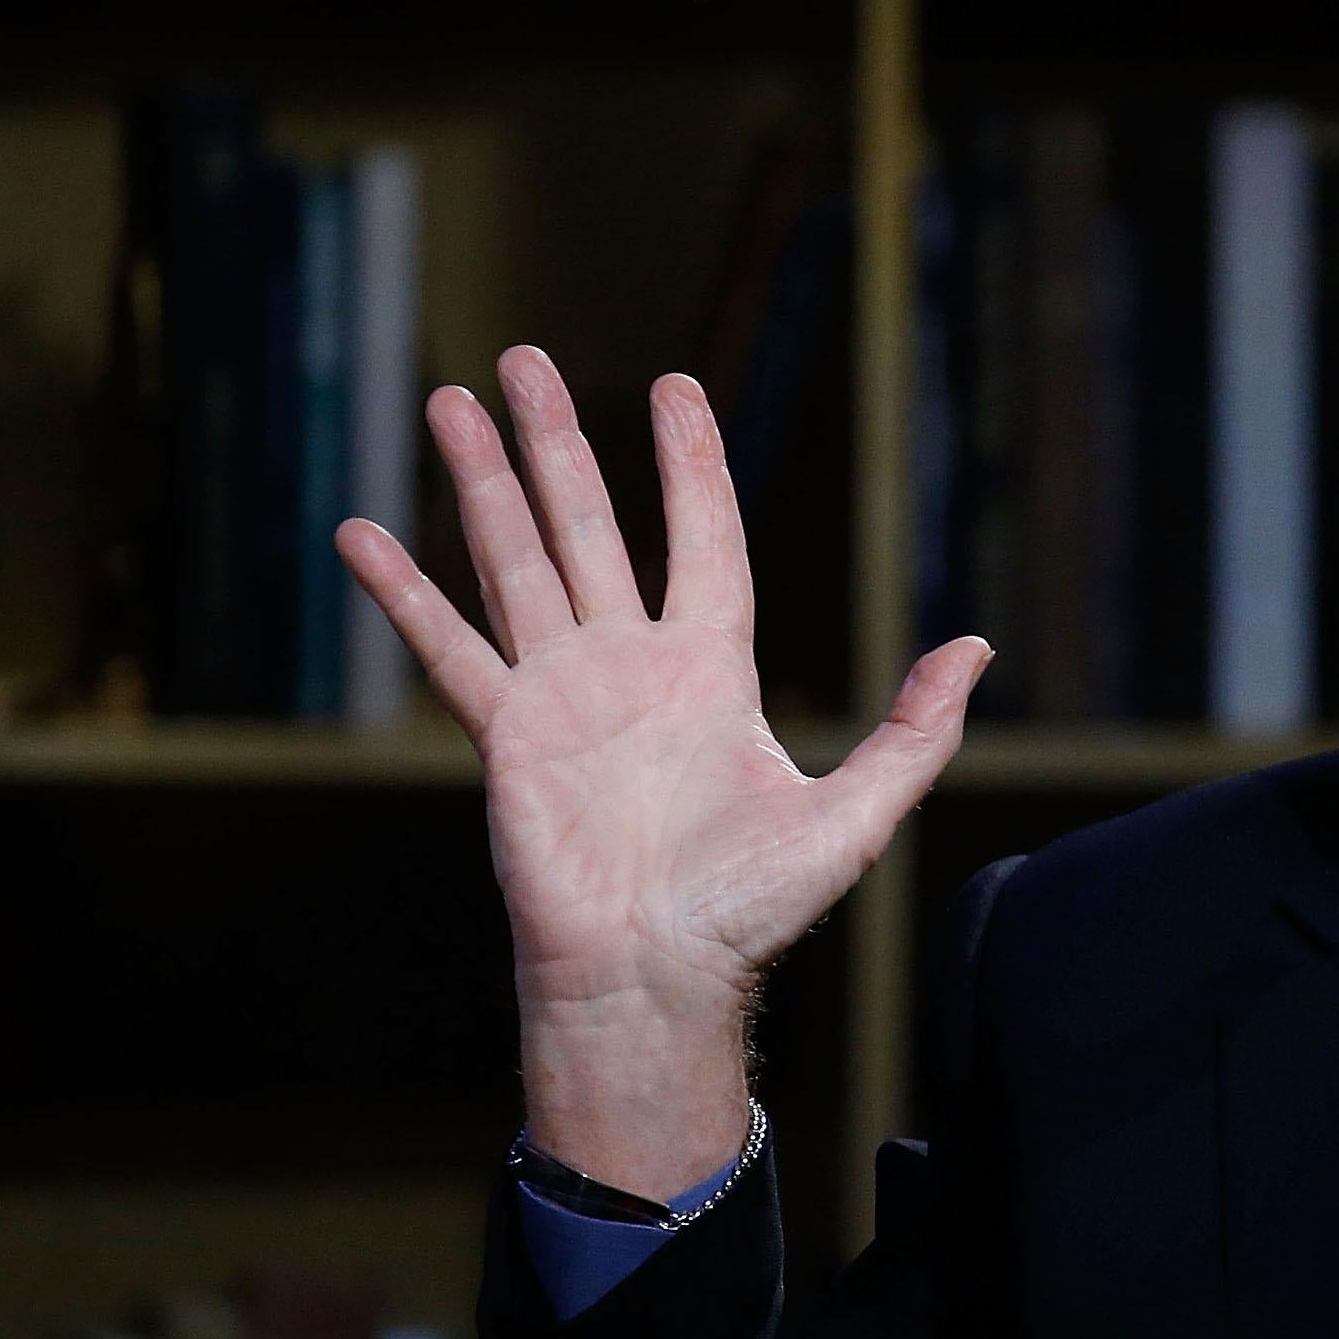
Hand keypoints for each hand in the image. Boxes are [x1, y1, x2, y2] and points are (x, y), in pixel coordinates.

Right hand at [337, 346, 990, 1196]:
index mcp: (713, 670)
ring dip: (482, 482)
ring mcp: (561, 695)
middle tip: (523, 359)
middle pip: (588, 527)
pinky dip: (404, 594)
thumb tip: (977, 648)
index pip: (703, 538)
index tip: (672, 386)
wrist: (658, 979)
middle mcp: (631, 665)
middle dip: (557, 442)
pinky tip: (361, 535)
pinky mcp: (505, 735)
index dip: (690, 465)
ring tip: (453, 399)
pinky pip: (448, 649)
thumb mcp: (857, 814)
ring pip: (515, 561)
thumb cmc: (752, 912)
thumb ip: (913, 729)